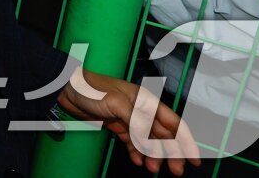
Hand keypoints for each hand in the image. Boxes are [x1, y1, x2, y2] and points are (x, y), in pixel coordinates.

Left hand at [60, 68, 198, 174]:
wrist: (65, 89)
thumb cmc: (90, 89)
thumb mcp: (116, 103)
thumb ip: (136, 122)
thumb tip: (151, 143)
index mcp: (146, 100)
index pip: (173, 123)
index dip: (185, 141)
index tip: (194, 159)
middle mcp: (141, 109)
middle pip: (163, 135)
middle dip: (171, 153)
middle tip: (175, 171)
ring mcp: (129, 118)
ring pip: (148, 141)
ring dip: (154, 156)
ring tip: (152, 169)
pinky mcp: (117, 124)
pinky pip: (132, 142)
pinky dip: (137, 152)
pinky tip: (138, 161)